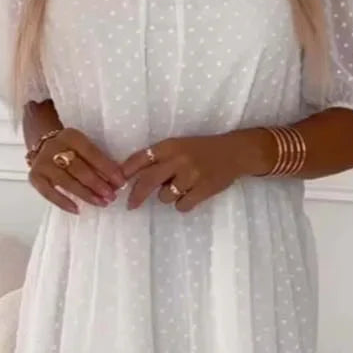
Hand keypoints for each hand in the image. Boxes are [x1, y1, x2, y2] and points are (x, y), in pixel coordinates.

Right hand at [29, 128, 124, 213]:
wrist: (43, 144)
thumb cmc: (71, 149)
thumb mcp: (83, 147)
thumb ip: (98, 161)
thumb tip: (116, 182)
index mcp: (71, 136)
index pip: (92, 154)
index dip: (108, 169)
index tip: (121, 182)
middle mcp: (54, 147)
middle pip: (79, 169)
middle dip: (98, 184)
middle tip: (112, 196)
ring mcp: (42, 163)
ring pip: (66, 182)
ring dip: (86, 195)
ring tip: (101, 203)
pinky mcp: (34, 177)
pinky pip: (49, 193)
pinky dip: (63, 202)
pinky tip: (77, 210)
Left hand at [121, 131, 268, 211]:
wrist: (234, 153)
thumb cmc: (202, 150)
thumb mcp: (179, 146)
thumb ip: (159, 158)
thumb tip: (132, 177)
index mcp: (170, 146)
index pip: (141, 158)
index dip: (126, 171)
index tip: (117, 182)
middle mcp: (178, 159)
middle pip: (148, 181)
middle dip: (136, 195)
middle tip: (130, 205)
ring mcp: (191, 175)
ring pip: (164, 197)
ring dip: (168, 197)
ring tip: (182, 188)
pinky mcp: (203, 189)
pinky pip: (182, 206)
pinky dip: (184, 204)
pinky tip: (192, 195)